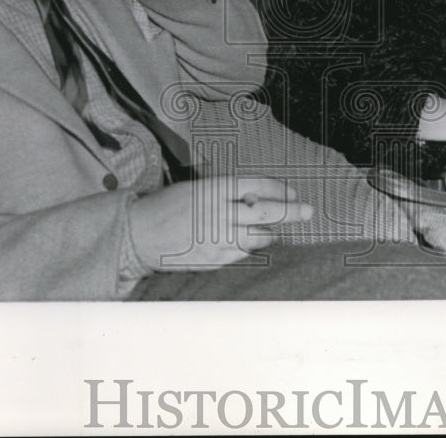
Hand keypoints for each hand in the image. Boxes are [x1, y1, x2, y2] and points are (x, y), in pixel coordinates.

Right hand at [128, 177, 312, 270]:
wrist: (137, 233)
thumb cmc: (167, 206)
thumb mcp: (196, 189)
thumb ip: (227, 194)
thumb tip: (258, 198)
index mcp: (213, 189)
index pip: (257, 186)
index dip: (279, 190)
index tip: (293, 193)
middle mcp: (219, 213)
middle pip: (265, 212)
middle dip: (291, 211)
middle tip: (308, 210)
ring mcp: (216, 239)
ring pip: (258, 237)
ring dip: (268, 232)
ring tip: (270, 229)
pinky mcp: (213, 259)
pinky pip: (242, 254)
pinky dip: (249, 248)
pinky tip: (247, 243)